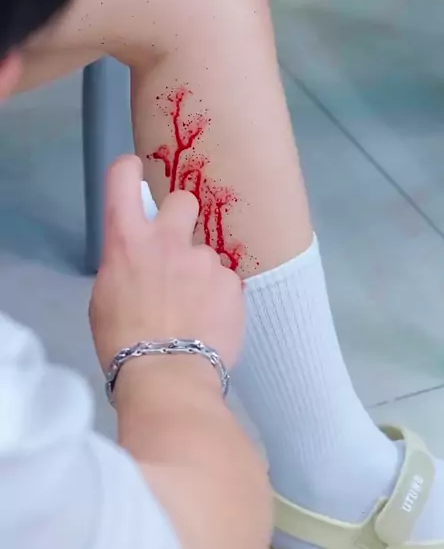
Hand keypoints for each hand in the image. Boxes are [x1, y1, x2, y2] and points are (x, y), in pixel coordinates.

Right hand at [89, 155, 244, 374]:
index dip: (129, 172)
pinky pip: (226, 280)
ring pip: (207, 252)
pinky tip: (211, 321)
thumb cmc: (122, 342)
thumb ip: (125, 265)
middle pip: (183, 199)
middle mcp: (167, 239)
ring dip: (201, 271)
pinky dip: (219, 296)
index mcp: (127, 240)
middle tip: (177, 250)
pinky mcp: (232, 281)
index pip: (123, 178)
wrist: (167, 376)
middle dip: (182, 218)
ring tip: (195, 308)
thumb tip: (139, 261)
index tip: (135, 176)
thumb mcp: (105, 297)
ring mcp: (204, 259)